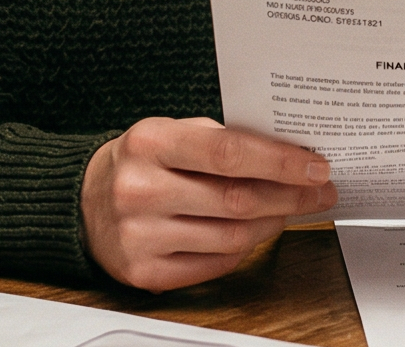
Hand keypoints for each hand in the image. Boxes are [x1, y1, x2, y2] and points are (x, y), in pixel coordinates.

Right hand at [80, 116, 336, 292]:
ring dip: (273, 223)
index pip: (228, 152)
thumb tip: (292, 155)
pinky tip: (254, 231)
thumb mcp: (173, 133)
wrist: (84, 202)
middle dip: (290, 195)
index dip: (280, 162)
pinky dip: (243, 248)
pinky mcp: (143, 272)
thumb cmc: (143, 163)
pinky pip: (215, 264)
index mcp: (150, 142)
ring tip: (289, 209)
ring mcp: (140, 235)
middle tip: (319, 191)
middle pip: (237, 199)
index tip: (316, 166)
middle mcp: (140, 189)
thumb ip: (224, 140)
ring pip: (232, 237)